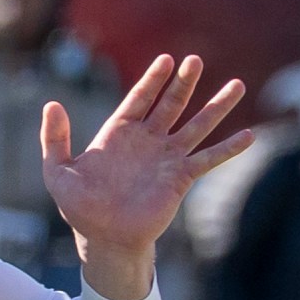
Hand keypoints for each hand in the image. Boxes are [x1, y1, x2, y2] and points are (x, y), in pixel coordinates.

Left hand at [43, 54, 250, 299]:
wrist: (104, 239)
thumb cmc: (80, 208)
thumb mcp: (58, 172)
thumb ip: (55, 139)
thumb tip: (51, 104)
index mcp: (119, 133)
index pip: (140, 98)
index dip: (153, 79)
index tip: (166, 60)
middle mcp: (148, 141)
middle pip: (171, 104)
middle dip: (183, 83)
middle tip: (195, 60)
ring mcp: (167, 158)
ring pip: (197, 125)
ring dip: (216, 105)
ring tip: (236, 84)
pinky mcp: (181, 178)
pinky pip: (208, 159)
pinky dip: (229, 148)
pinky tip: (248, 135)